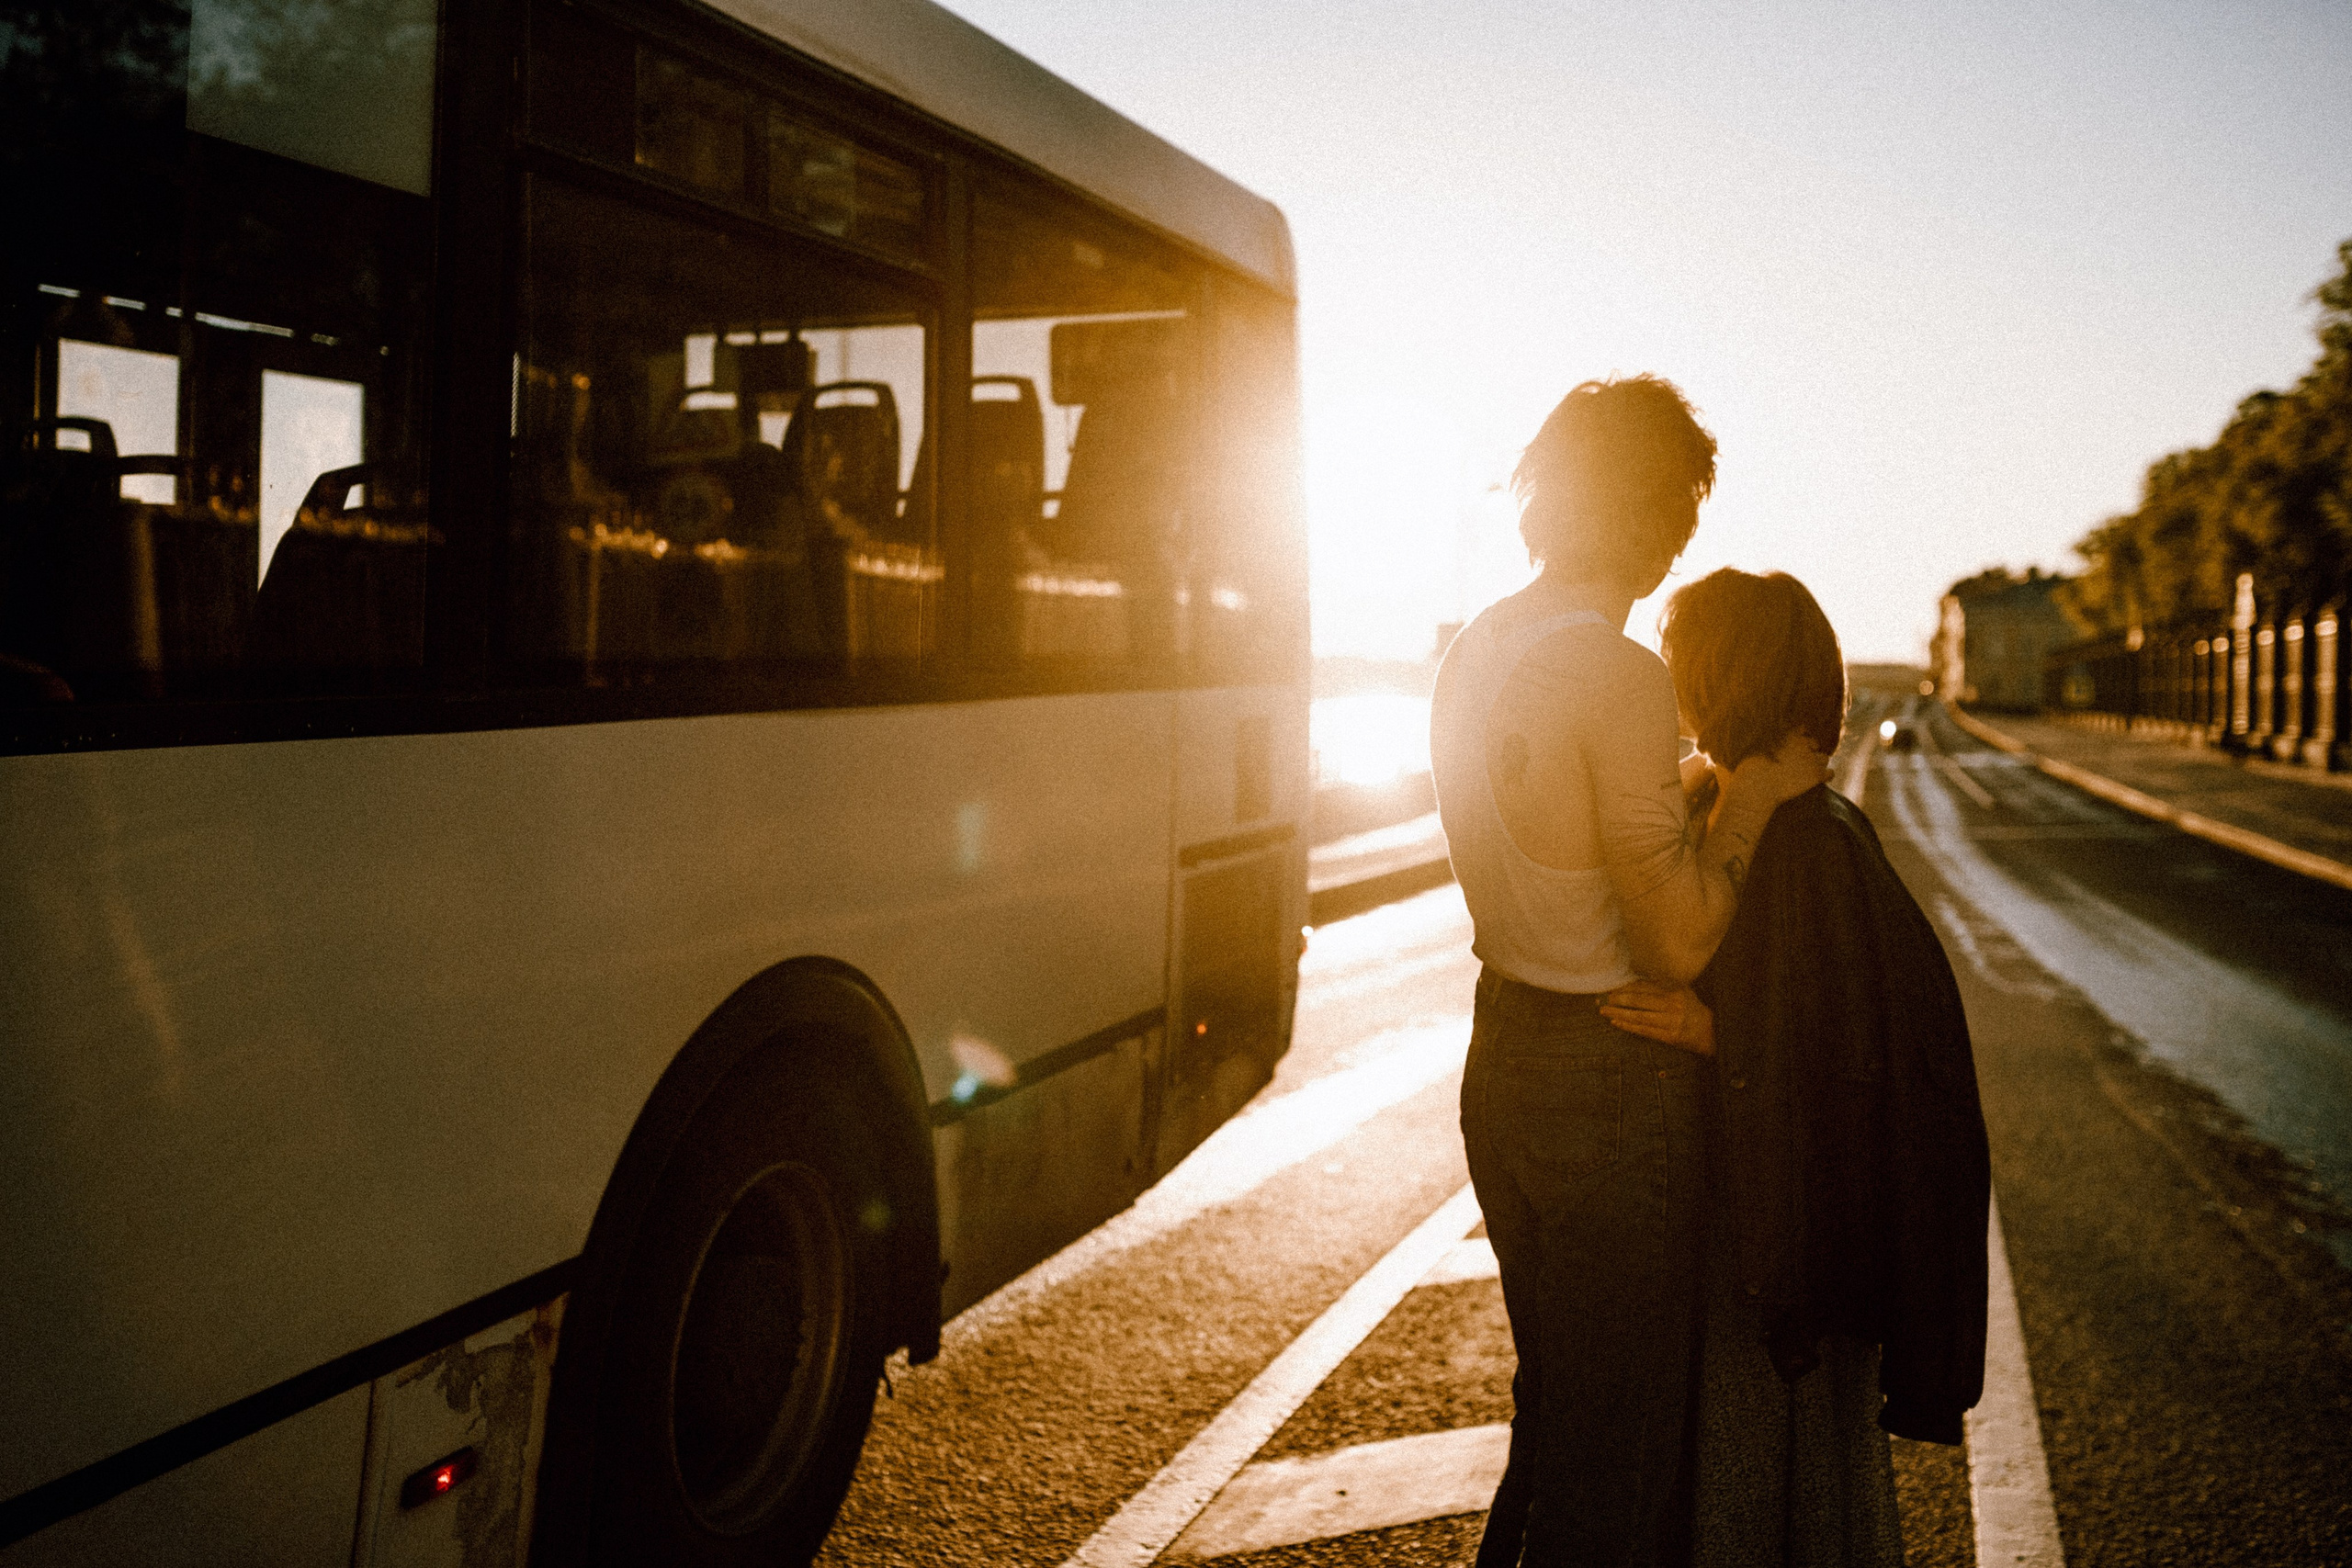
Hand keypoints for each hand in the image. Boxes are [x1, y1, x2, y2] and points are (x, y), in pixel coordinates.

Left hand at [1600, 980, 1714, 1055]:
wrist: (1711, 1031)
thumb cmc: (1691, 1008)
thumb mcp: (1681, 991)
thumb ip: (1661, 985)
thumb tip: (1633, 981)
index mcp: (1675, 990)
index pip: (1644, 987)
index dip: (1625, 988)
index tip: (1610, 988)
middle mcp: (1673, 1004)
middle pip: (1639, 1000)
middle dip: (1618, 999)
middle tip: (1602, 999)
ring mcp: (1672, 1021)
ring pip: (1640, 1016)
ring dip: (1619, 1013)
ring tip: (1603, 1010)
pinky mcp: (1671, 1036)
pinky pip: (1645, 1030)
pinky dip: (1629, 1026)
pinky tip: (1616, 1022)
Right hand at [1724, 730, 1829, 810]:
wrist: (1754, 790)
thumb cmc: (1742, 773)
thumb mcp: (1738, 752)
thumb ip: (1736, 744)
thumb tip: (1717, 745)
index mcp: (1784, 734)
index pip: (1800, 728)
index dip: (1798, 737)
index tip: (1792, 745)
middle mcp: (1800, 743)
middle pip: (1814, 742)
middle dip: (1810, 749)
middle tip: (1802, 759)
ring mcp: (1810, 759)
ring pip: (1824, 756)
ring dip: (1819, 762)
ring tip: (1812, 770)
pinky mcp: (1816, 775)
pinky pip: (1829, 772)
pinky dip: (1826, 776)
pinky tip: (1820, 779)